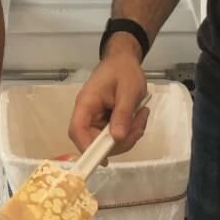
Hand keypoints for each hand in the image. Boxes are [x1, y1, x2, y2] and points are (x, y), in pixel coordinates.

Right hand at [68, 40, 149, 155]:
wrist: (125, 60)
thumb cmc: (124, 71)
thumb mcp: (128, 90)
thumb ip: (122, 113)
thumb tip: (117, 138)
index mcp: (86, 103)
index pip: (77, 130)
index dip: (87, 147)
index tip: (104, 159)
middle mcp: (87, 114)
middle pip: (94, 141)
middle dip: (119, 141)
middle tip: (139, 126)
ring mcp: (96, 119)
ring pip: (107, 142)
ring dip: (128, 136)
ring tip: (142, 116)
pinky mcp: (105, 122)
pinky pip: (115, 136)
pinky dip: (129, 132)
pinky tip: (139, 117)